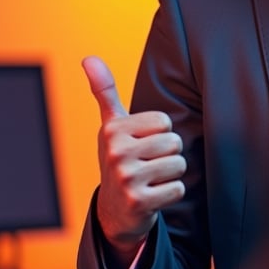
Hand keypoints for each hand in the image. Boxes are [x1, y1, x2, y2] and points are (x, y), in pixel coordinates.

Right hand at [82, 56, 186, 261]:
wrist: (114, 210)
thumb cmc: (119, 159)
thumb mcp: (112, 125)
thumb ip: (105, 91)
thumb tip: (89, 58)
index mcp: (113, 129)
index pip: (166, 122)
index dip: (160, 134)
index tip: (141, 145)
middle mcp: (116, 152)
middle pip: (175, 143)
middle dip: (167, 155)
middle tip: (147, 165)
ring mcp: (126, 178)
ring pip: (179, 165)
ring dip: (170, 175)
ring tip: (150, 179)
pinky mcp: (139, 202)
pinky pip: (178, 188)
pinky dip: (171, 194)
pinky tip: (152, 196)